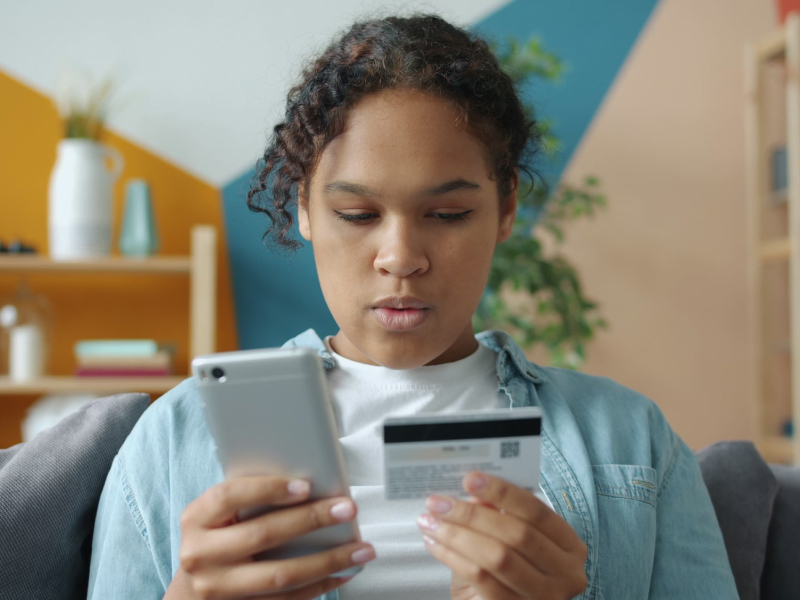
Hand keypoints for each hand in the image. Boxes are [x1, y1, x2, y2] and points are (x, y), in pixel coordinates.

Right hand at [174, 476, 374, 598]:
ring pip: (282, 575)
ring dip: (328, 561)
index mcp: (196, 519)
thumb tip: (308, 484)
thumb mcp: (218, 515)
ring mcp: (218, 589)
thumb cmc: (215, 540)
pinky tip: (343, 572)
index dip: (268, 489)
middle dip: (312, 520)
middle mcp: (201, 555)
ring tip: (361, 549)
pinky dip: (320, 586)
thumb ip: (249, 499)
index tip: (305, 486)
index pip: (230, 496)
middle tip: (347, 509)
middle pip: (264, 534)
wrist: (192, 593)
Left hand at [417, 472, 587, 599]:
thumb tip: (473, 494)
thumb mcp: (510, 541)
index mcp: (570, 547)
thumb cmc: (508, 572)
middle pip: (516, 534)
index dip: (503, 492)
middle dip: (472, 514)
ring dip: (457, 535)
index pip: (537, 511)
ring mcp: (544, 597)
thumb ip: (497, 517)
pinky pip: (480, 578)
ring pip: (497, 557)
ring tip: (430, 521)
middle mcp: (566, 575)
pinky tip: (435, 543)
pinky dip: (452, 557)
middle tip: (438, 502)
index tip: (470, 478)